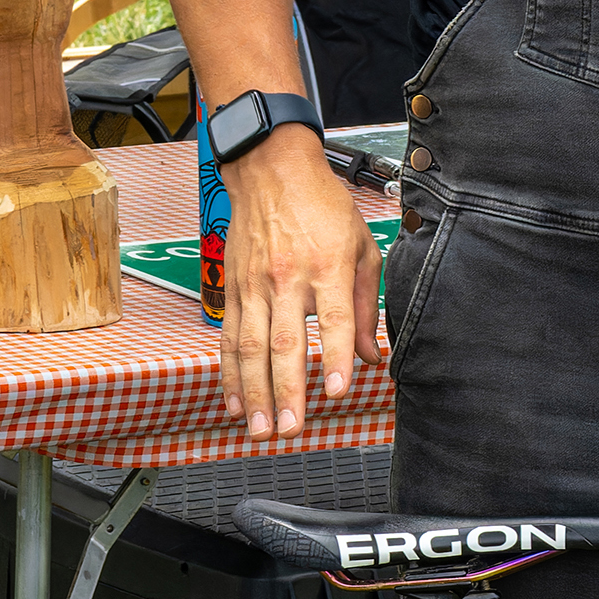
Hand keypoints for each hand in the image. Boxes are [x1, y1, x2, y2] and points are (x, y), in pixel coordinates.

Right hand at [217, 141, 379, 438]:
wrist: (270, 169)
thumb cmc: (322, 205)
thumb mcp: (361, 245)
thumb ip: (366, 304)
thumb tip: (370, 355)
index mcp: (327, 265)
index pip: (332, 319)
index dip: (335, 357)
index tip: (338, 391)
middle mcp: (287, 278)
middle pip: (284, 343)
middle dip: (286, 391)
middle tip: (290, 429)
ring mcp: (255, 285)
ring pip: (250, 347)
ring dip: (254, 393)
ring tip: (260, 429)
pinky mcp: (234, 288)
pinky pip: (229, 338)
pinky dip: (230, 374)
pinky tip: (236, 402)